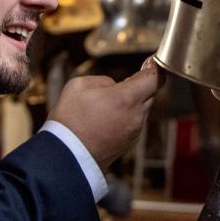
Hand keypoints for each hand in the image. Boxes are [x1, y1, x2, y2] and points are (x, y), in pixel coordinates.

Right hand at [49, 58, 164, 170]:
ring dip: (130, 104)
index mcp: (126, 98)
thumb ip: (103, 81)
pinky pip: (133, 124)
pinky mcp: (128, 144)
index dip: (153, 68)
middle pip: (148, 94)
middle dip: (138, 87)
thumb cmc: (69, 121)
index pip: (153, 79)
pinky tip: (105, 120)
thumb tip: (113, 87)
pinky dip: (125, 119)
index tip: (150, 64)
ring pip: (140, 110)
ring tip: (106, 106)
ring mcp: (134, 132)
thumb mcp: (78, 86)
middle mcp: (135, 116)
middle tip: (121, 85)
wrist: (66, 156)